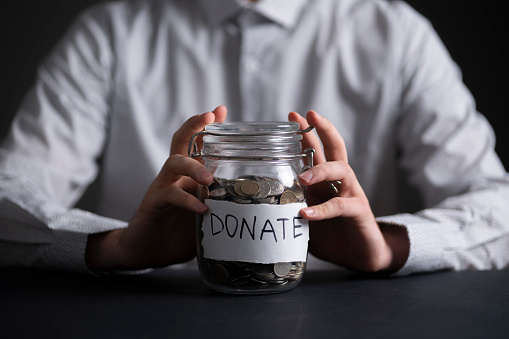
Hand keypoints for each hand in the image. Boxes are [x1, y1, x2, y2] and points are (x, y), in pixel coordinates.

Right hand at [85, 106, 227, 270]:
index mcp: (189, 175)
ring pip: (173, 163)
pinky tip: (202, 208)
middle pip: (181, 141)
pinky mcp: (153, 203)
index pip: (197, 144)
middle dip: (195, 126)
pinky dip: (187, 200)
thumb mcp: (206, 215)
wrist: (147, 250)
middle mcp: (176, 176)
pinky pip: (169, 195)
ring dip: (192, 166)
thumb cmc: (180, 232)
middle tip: (210, 117)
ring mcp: (163, 187)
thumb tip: (253, 205)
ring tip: (209, 178)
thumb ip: (222, 206)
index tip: (221, 110)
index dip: (206, 127)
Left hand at [288, 111, 408, 271]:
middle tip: (305, 117)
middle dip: (319, 131)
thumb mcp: (306, 218)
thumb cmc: (333, 235)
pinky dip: (323, 210)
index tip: (292, 116)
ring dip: (321, 170)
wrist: (362, 254)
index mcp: (326, 181)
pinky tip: (306, 213)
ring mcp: (352, 194)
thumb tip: (260, 206)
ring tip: (302, 176)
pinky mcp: (359, 212)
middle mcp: (340, 183)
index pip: (318, 150)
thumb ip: (290, 208)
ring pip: (342, 170)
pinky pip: (341, 206)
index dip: (307, 133)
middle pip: (334, 149)